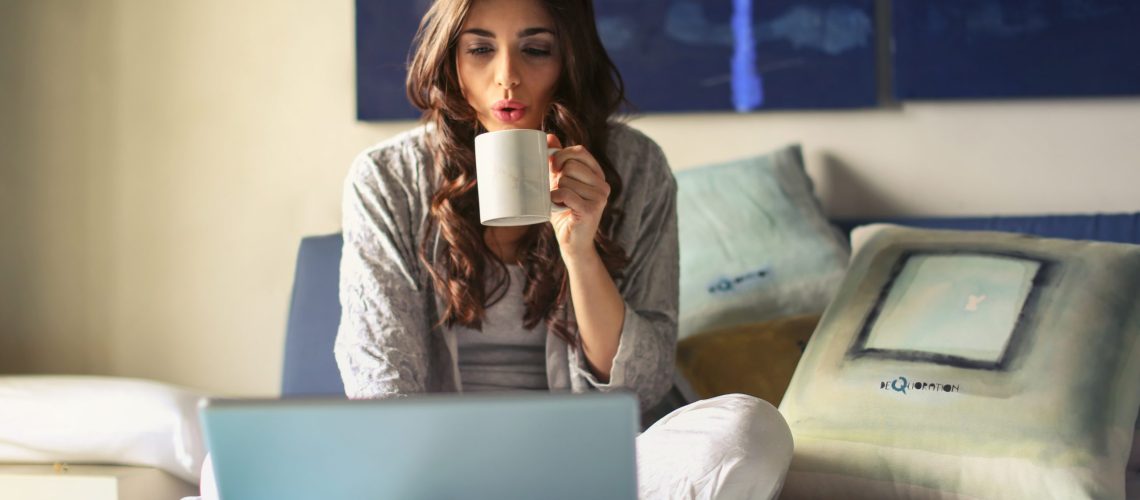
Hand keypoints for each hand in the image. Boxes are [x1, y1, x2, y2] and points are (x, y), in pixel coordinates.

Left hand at [547, 134, 609, 261]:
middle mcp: (603, 184)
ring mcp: (600, 197)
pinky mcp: (592, 209)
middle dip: (557, 177)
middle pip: (571, 165)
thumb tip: (549, 137)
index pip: (580, 151)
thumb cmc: (565, 211)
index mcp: (597, 174)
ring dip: (556, 191)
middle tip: (557, 191)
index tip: (553, 167)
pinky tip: (557, 206)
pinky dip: (555, 198)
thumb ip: (558, 161)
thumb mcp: (560, 182)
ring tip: (560, 203)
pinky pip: (566, 193)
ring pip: (566, 180)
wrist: (572, 242)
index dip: (562, 154)